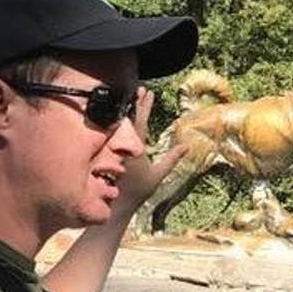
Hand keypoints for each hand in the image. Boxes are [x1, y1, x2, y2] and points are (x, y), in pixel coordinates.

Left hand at [113, 87, 186, 215]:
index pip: (140, 120)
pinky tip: (120, 116)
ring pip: (119, 124)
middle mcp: (122, 145)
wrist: (118, 203)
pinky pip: (111, 132)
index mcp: (136, 147)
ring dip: (125, 110)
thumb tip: (186, 145)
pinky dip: (117, 122)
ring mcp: (112, 148)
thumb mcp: (159, 174)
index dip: (145, 105)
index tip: (149, 92)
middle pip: (128, 117)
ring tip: (131, 98)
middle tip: (140, 88)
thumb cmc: (139, 190)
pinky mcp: (106, 153)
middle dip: (135, 102)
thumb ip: (172, 159)